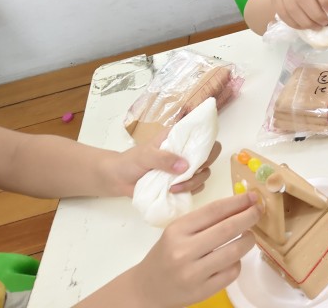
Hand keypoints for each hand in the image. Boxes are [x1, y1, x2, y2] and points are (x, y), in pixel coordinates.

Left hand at [105, 132, 221, 197]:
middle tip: (189, 174)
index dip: (208, 144)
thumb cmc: (130, 161)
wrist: (117, 179)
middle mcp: (186, 151)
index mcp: (179, 138)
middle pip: (210, 156)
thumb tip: (186, 167)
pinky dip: (190, 191)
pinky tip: (175, 192)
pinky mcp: (181, 183)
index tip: (200, 157)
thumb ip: (164, 159)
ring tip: (174, 188)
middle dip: (202, 167)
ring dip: (194, 182)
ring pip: (204, 173)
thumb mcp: (146, 156)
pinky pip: (196, 187)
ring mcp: (184, 168)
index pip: (203, 135)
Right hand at [129, 192, 260, 307]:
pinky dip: (238, 262)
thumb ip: (206, 219)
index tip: (253, 197)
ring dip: (249, 240)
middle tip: (259, 211)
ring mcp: (193, 274)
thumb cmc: (167, 253)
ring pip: (234, 252)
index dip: (238, 202)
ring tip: (249, 236)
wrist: (146, 288)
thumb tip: (243, 205)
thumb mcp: (178, 231)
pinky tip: (233, 258)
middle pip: (227, 229)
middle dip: (249, 217)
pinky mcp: (202, 291)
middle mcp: (183, 251)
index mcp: (177, 230)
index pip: (214, 211)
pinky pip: (232, 272)